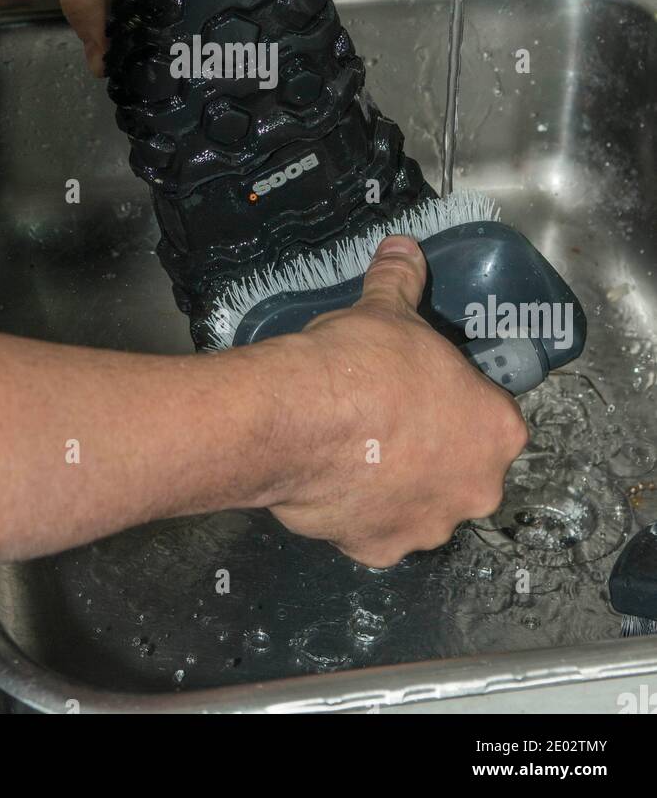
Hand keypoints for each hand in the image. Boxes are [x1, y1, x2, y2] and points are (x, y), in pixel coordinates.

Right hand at [259, 236, 527, 565]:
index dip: (455, 399)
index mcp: (497, 429)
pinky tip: (333, 481)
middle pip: (463, 467)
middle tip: (388, 420)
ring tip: (354, 451)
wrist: (300, 418)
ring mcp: (430, 526)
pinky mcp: (380, 551)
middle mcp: (477, 487)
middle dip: (433, 449)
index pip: (489, 414)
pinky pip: (377, 529)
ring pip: (423, 503)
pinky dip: (360, 512)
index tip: (422, 388)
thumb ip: (402, 280)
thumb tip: (402, 247)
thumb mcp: (386, 309)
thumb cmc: (361, 363)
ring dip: (400, 485)